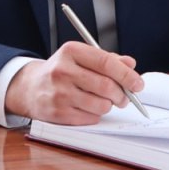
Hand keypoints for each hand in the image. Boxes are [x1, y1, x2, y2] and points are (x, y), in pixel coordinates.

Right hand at [4, 41, 143, 124]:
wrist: (30, 87)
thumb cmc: (61, 70)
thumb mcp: (81, 57)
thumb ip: (107, 59)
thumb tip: (130, 64)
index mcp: (71, 51)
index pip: (106, 62)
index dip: (126, 75)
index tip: (138, 83)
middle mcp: (63, 71)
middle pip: (106, 86)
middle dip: (122, 95)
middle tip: (125, 97)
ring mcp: (59, 93)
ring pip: (100, 105)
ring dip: (108, 106)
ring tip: (102, 101)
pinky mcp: (57, 113)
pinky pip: (90, 118)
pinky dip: (95, 115)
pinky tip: (87, 107)